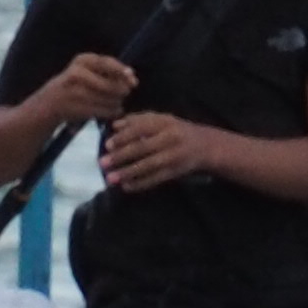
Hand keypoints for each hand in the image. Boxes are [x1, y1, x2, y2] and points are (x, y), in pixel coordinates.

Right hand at [45, 51, 135, 125]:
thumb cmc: (76, 84)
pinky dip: (112, 112)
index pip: (107, 63)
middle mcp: (77, 73)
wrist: (49, 103)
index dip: (122, 72)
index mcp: (82, 60)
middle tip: (124, 94)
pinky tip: (113, 111)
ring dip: (117, 103)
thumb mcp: (87, 69)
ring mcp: (75, 91)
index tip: (134, 81)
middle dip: (121, 91)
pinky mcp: (77, 108)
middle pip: (111, 84)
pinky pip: (104, 111)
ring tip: (116, 103)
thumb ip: (109, 70)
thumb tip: (132, 78)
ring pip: (109, 99)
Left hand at [96, 112, 218, 192]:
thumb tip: (114, 125)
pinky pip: (156, 179)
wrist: (205, 146)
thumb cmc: (176, 130)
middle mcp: (170, 138)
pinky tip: (126, 187)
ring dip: (128, 173)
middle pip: (143, 148)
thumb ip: (138, 120)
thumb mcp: (161, 120)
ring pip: (148, 166)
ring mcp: (174, 156)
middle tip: (103, 163)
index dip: (124, 137)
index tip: (107, 145)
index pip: (141, 128)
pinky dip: (141, 184)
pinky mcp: (177, 171)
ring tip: (110, 179)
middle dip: (121, 157)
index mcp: (164, 122)